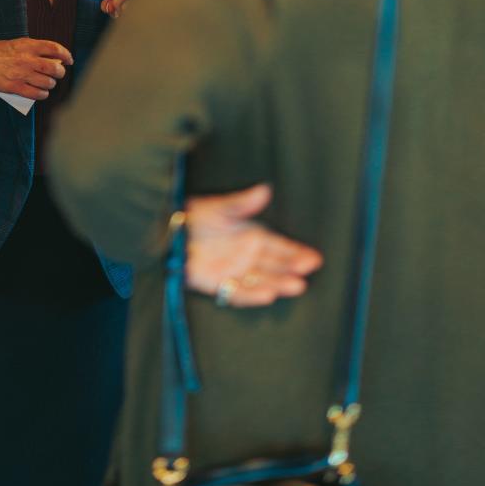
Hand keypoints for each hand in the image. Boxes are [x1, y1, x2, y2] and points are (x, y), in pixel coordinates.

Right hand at [0, 37, 72, 103]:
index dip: (66, 54)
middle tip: (58, 73)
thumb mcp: (17, 44)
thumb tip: (54, 57)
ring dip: (51, 84)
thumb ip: (34, 49)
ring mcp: (22, 74)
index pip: (54, 48)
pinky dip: (43, 94)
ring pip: (48, 83)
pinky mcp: (16, 87)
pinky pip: (37, 94)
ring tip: (49, 83)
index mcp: (28, 45)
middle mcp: (27, 59)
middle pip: (55, 68)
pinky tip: (42, 92)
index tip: (70, 59)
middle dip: (60, 72)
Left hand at [185, 185, 322, 307]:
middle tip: (308, 271)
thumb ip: (243, 203)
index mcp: (252, 237)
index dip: (296, 252)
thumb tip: (265, 189)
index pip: (280, 247)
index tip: (314, 258)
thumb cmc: (197, 215)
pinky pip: (238, 293)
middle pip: (275, 266)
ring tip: (296, 285)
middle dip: (292, 268)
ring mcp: (235, 272)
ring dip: (278, 283)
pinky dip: (253, 295)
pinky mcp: (219, 284)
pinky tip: (268, 295)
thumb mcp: (221, 207)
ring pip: (262, 280)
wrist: (170, 233)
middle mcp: (248, 256)